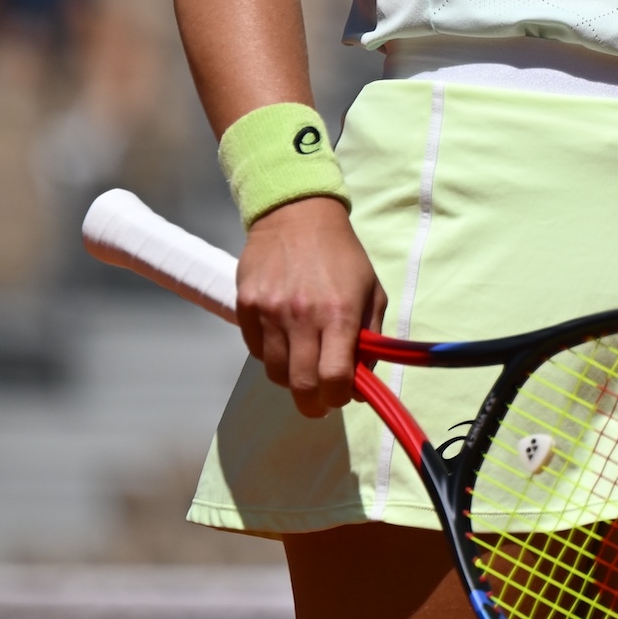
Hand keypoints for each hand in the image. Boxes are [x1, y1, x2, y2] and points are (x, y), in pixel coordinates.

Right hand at [234, 194, 379, 417]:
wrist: (297, 215)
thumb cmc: (342, 256)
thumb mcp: (372, 292)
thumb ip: (371, 340)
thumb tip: (360, 385)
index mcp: (340, 313)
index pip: (334, 378)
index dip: (338, 397)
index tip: (340, 397)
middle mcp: (302, 316)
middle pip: (300, 385)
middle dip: (313, 403)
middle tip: (319, 401)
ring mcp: (270, 312)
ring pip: (275, 373)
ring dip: (291, 379)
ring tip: (302, 364)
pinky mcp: (246, 306)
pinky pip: (256, 351)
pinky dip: (271, 355)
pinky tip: (283, 339)